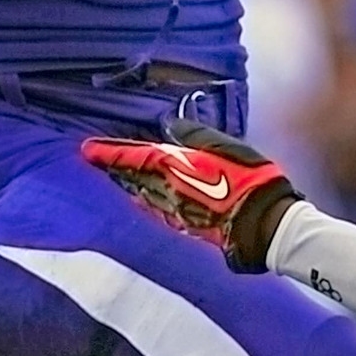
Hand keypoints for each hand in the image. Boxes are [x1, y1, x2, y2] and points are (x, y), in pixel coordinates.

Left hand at [82, 119, 301, 269]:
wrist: (267, 227)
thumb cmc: (252, 182)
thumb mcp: (227, 148)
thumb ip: (196, 137)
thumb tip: (172, 126)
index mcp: (176, 169)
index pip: (135, 158)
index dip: (111, 153)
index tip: (88, 150)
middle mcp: (170, 192)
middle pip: (134, 179)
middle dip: (116, 170)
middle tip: (96, 161)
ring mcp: (177, 213)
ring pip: (143, 196)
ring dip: (128, 185)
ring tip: (115, 177)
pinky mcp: (187, 228)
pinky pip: (158, 211)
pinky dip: (146, 202)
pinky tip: (142, 200)